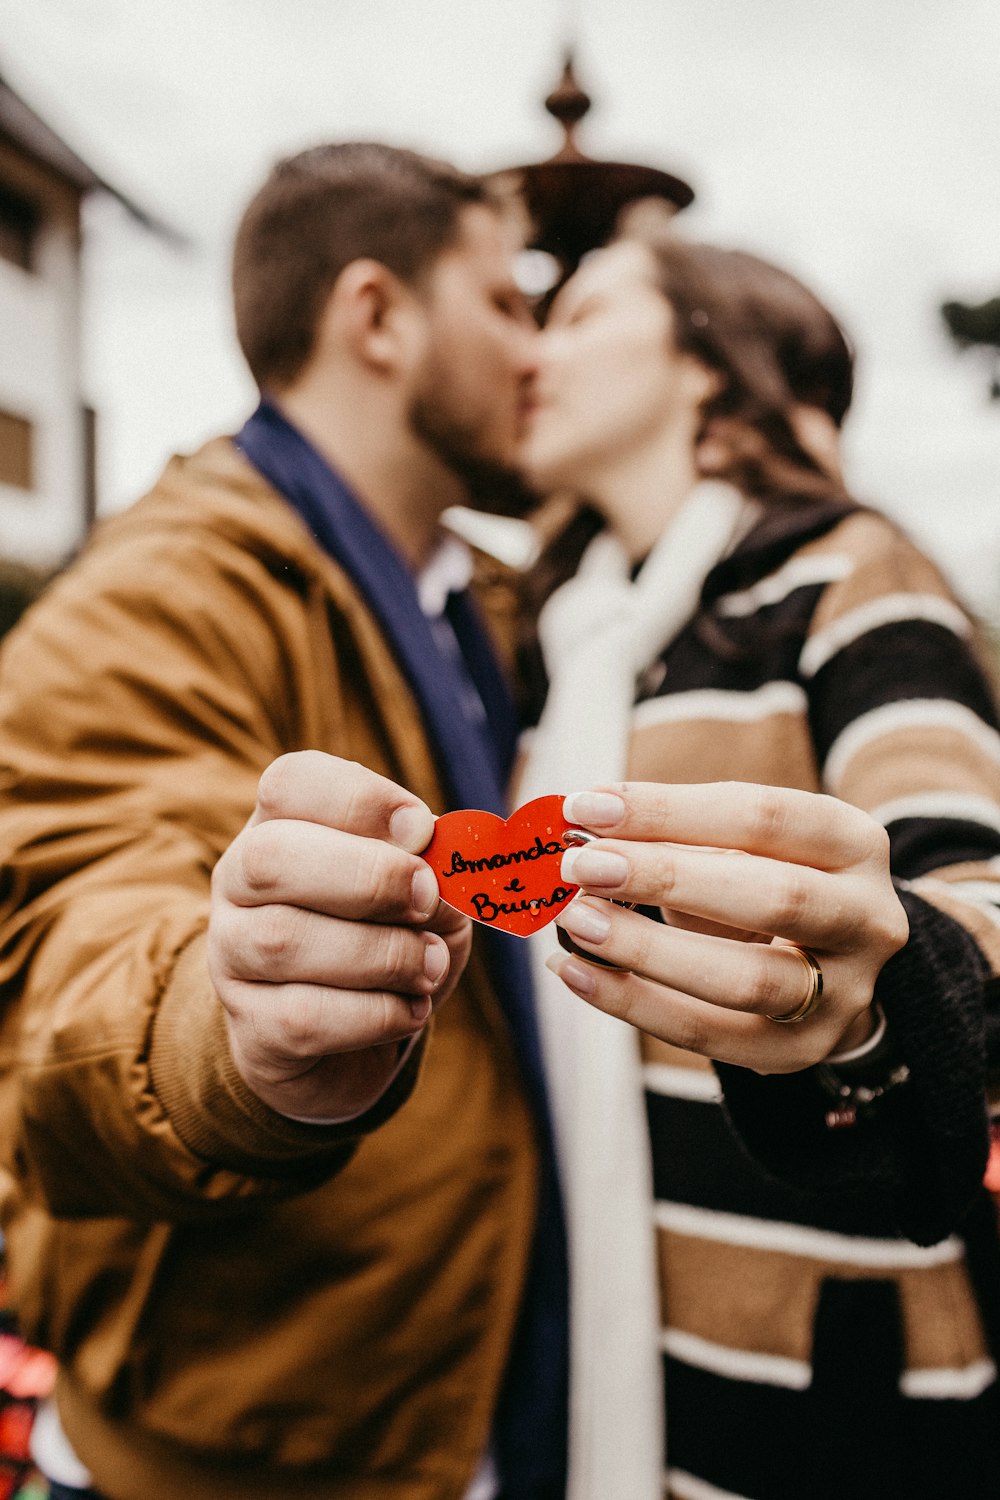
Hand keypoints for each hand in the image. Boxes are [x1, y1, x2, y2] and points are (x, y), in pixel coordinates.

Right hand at [208, 752, 469, 1120]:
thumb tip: (437, 877)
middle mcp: (239, 883)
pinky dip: (374, 1014)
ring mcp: (233, 957)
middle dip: (366, 876)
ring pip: (283, 941)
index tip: (422, 828)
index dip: (360, 799)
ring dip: (381, 953)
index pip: (290, 783)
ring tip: (430, 964)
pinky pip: (302, 1018)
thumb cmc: (391, 939)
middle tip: (425, 897)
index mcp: (281, 826)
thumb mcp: (426, 892)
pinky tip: (408, 1009)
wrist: (352, 1044)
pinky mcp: (250, 1029)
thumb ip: (435, 871)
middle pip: (270, 857)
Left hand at [548, 781, 908, 1073]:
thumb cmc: (763, 883)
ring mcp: (844, 994)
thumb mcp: (741, 847)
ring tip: (576, 921)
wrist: (829, 968)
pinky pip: (709, 1036)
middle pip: (773, 896)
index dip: (670, 809)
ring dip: (648, 949)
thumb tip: (582, 827)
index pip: (763, 817)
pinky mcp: (801, 1052)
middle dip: (665, 877)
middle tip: (581, 865)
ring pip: (746, 979)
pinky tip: (578, 973)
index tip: (588, 806)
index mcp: (854, 844)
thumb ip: (675, 836)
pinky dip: (633, 1005)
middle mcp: (868, 919)